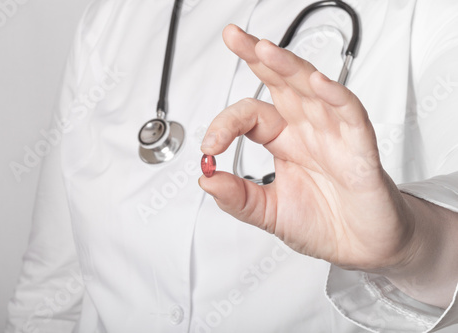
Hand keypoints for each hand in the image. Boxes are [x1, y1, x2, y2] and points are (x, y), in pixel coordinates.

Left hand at [199, 24, 417, 271]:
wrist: (364, 247)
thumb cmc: (324, 225)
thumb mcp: (270, 213)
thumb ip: (237, 197)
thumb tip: (206, 178)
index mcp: (286, 142)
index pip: (250, 115)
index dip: (225, 124)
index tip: (210, 147)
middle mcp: (309, 131)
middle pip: (281, 83)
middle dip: (257, 56)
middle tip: (234, 37)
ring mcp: (335, 135)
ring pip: (312, 89)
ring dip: (289, 68)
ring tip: (265, 50)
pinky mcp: (361, 149)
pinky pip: (350, 115)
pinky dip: (335, 97)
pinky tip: (317, 83)